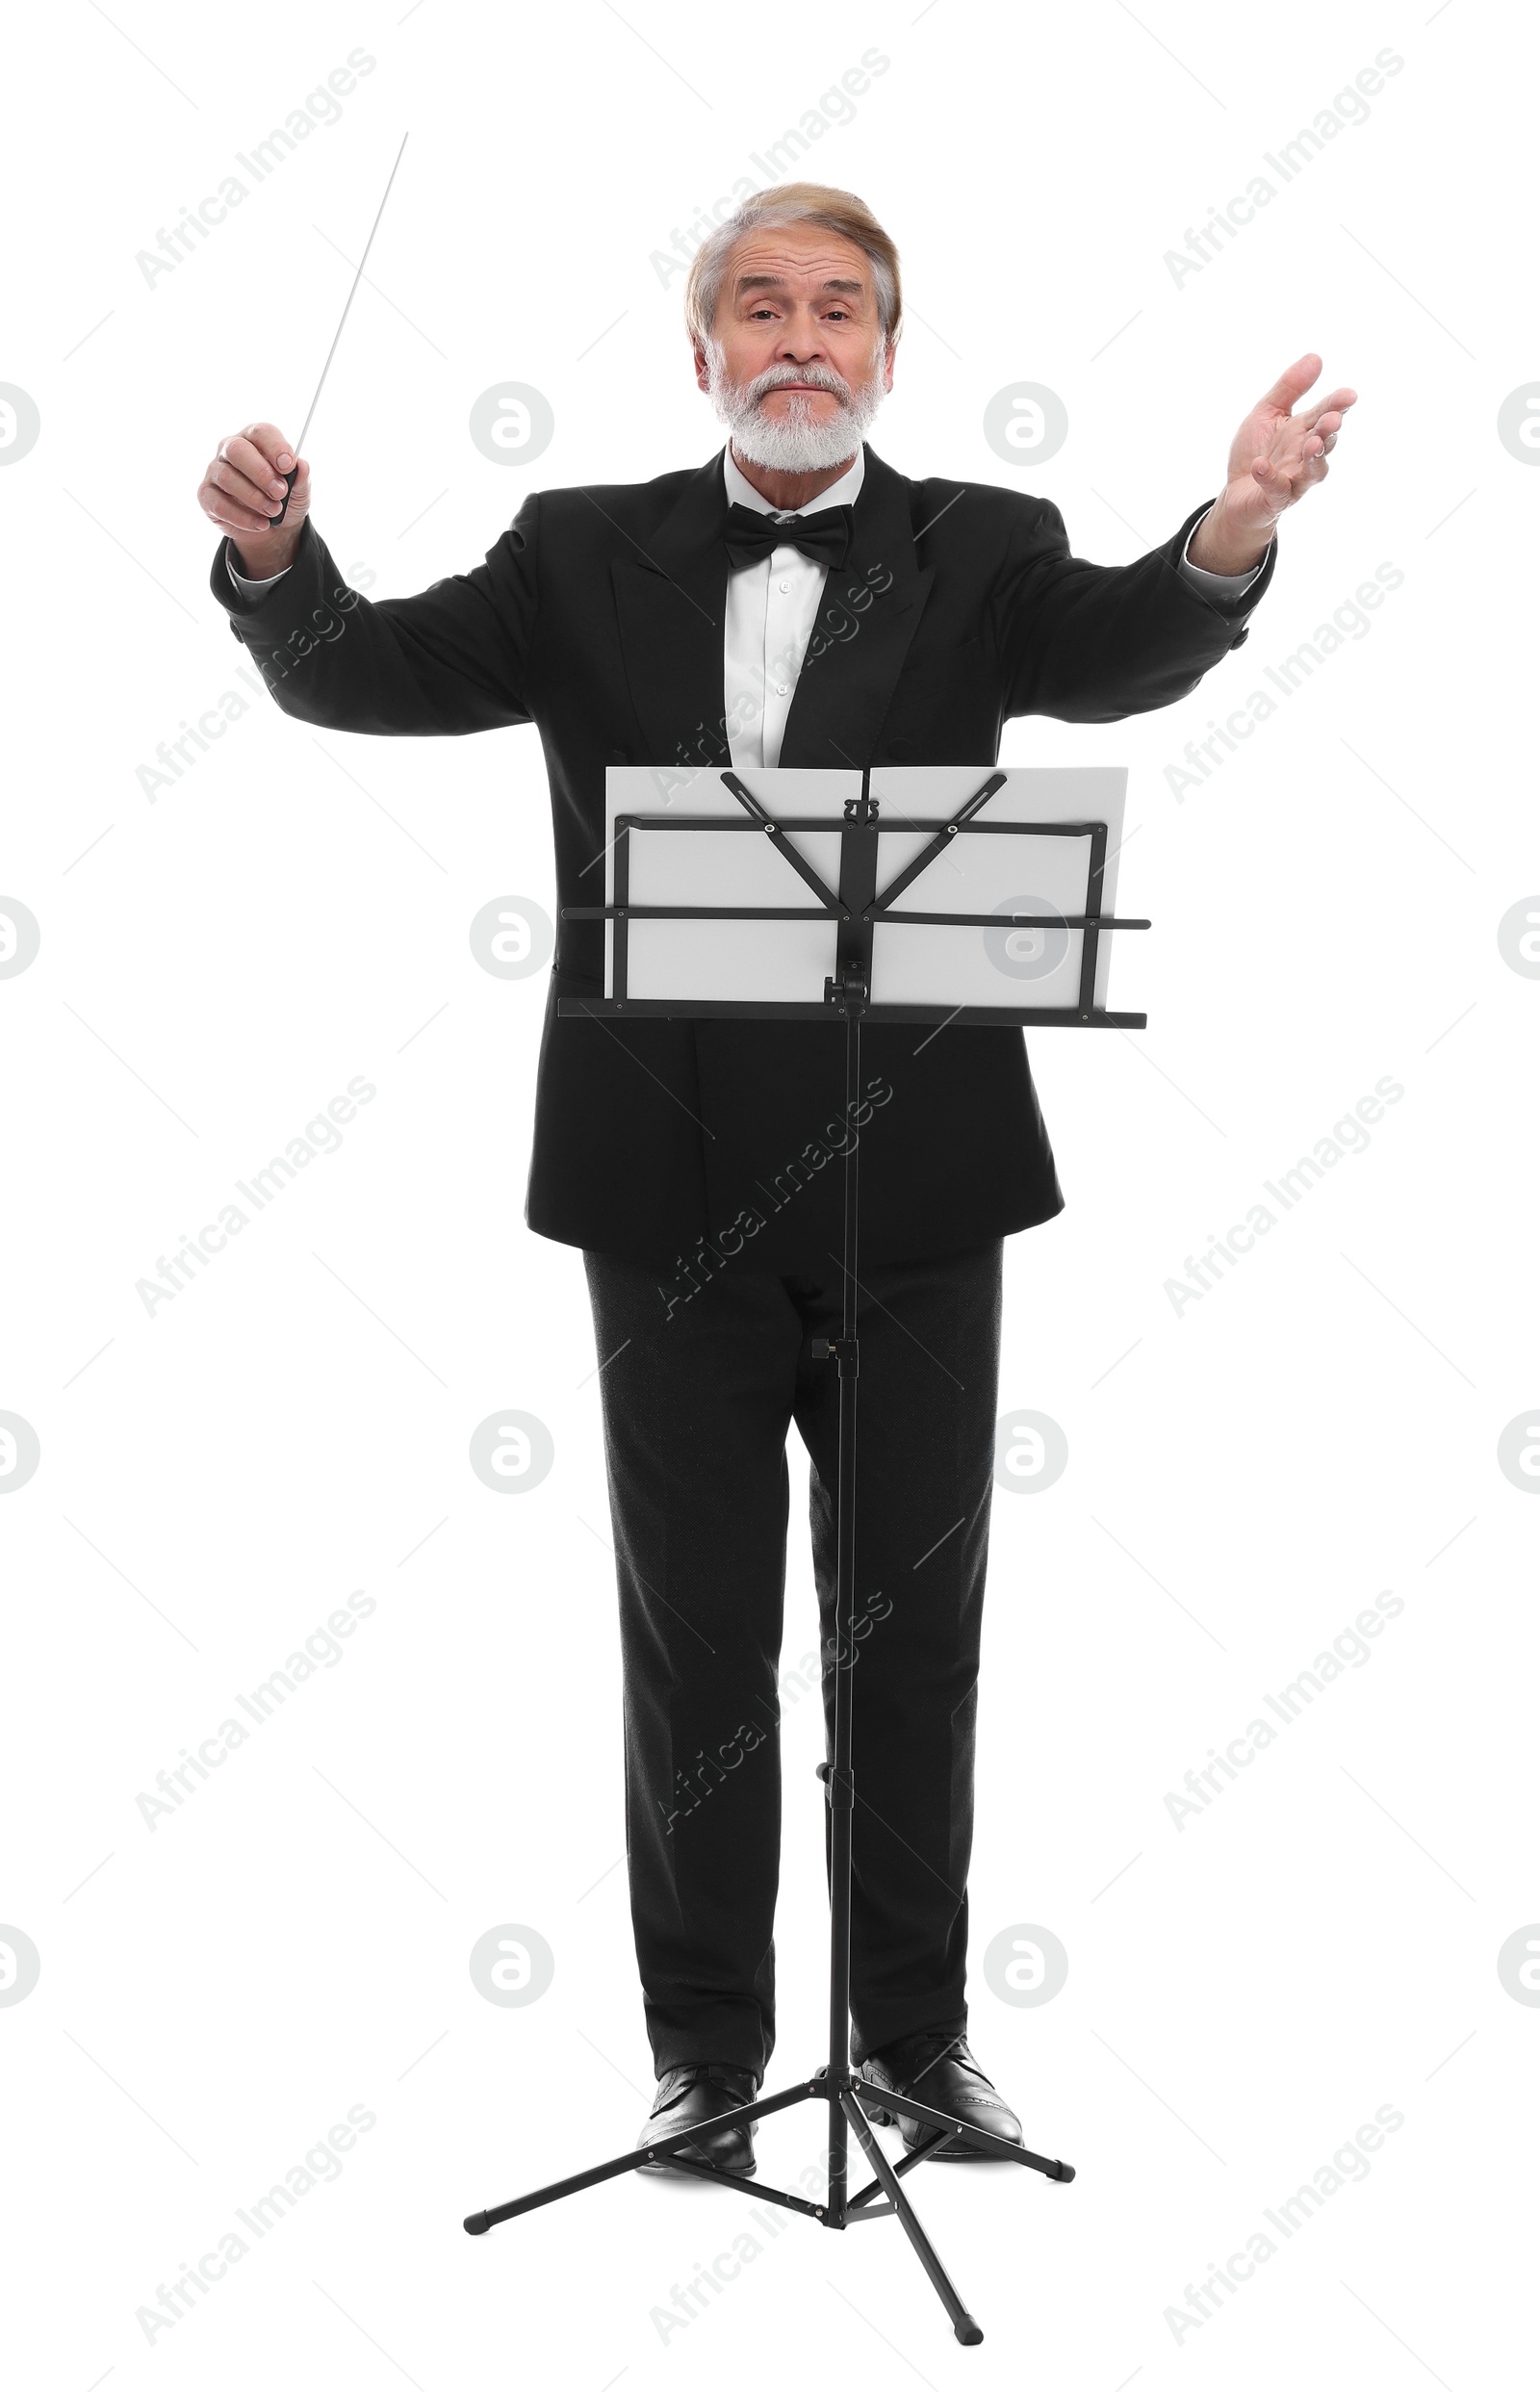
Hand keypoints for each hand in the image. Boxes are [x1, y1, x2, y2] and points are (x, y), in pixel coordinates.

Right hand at [196, 421, 309, 575]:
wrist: (272, 529)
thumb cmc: (283, 499)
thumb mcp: (299, 490)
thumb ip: (301, 477)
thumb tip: (301, 465)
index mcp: (255, 439)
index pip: (261, 432)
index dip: (275, 447)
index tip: (288, 466)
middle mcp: (230, 449)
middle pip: (236, 449)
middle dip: (260, 472)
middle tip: (280, 492)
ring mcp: (215, 471)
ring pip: (227, 477)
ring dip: (254, 497)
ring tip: (273, 511)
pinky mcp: (207, 495)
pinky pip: (219, 504)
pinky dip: (243, 517)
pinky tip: (261, 524)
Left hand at [1187, 355, 1355, 575]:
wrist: (1236, 494)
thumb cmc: (1256, 451)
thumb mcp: (1267, 413)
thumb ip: (1289, 388)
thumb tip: (1316, 357)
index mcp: (1304, 429)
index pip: (1325, 413)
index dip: (1337, 405)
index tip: (1349, 395)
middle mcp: (1305, 454)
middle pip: (1324, 441)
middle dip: (1328, 430)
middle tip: (1332, 419)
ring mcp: (1294, 479)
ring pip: (1312, 470)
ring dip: (1314, 456)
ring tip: (1312, 442)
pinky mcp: (1275, 498)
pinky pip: (1276, 489)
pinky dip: (1270, 478)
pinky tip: (1261, 465)